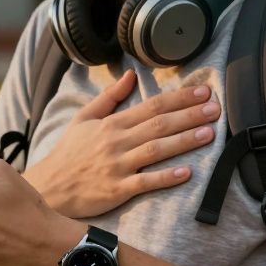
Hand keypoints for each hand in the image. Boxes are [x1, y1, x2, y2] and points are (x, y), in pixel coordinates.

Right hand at [23, 70, 219, 218]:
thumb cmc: (68, 153)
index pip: (151, 106)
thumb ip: (109, 97)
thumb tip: (130, 75)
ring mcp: (118, 166)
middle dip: (190, 115)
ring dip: (184, 141)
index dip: (179, 98)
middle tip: (216, 109)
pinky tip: (186, 173)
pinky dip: (166, 177)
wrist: (49, 187)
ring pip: (156, 150)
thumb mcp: (83, 118)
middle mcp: (117, 142)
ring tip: (210, 134)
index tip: (203, 92)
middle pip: (159, 125)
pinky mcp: (117, 190)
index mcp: (112, 124)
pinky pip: (145, 183)